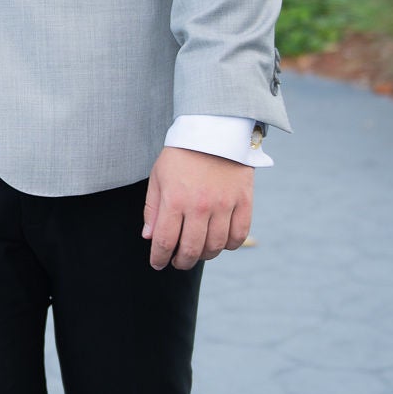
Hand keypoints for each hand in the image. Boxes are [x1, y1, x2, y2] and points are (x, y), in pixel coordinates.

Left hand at [142, 147, 252, 270]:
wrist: (214, 130)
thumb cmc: (181, 154)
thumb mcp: (158, 177)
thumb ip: (152, 209)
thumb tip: (149, 238)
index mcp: (175, 199)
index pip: (164, 241)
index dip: (159, 258)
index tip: (158, 263)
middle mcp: (199, 205)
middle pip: (190, 250)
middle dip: (181, 262)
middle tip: (177, 262)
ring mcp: (224, 204)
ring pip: (215, 246)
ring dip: (204, 255)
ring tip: (198, 252)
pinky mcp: (244, 201)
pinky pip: (238, 235)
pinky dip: (229, 245)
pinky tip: (220, 243)